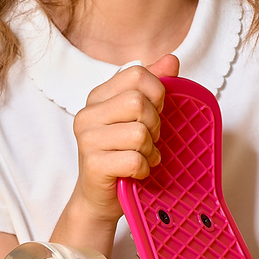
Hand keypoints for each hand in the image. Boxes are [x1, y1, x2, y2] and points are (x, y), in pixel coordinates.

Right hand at [71, 56, 178, 224]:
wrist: (99, 198)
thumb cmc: (121, 155)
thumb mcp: (137, 118)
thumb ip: (153, 87)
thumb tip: (171, 59)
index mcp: (98, 97)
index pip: (137, 74)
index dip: (157, 93)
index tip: (156, 112)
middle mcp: (87, 114)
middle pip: (138, 102)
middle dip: (155, 124)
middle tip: (150, 140)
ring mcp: (87, 139)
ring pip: (138, 132)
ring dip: (150, 149)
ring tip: (144, 157)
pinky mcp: (93, 164)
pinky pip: (134, 159)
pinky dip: (144, 168)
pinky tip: (137, 172)